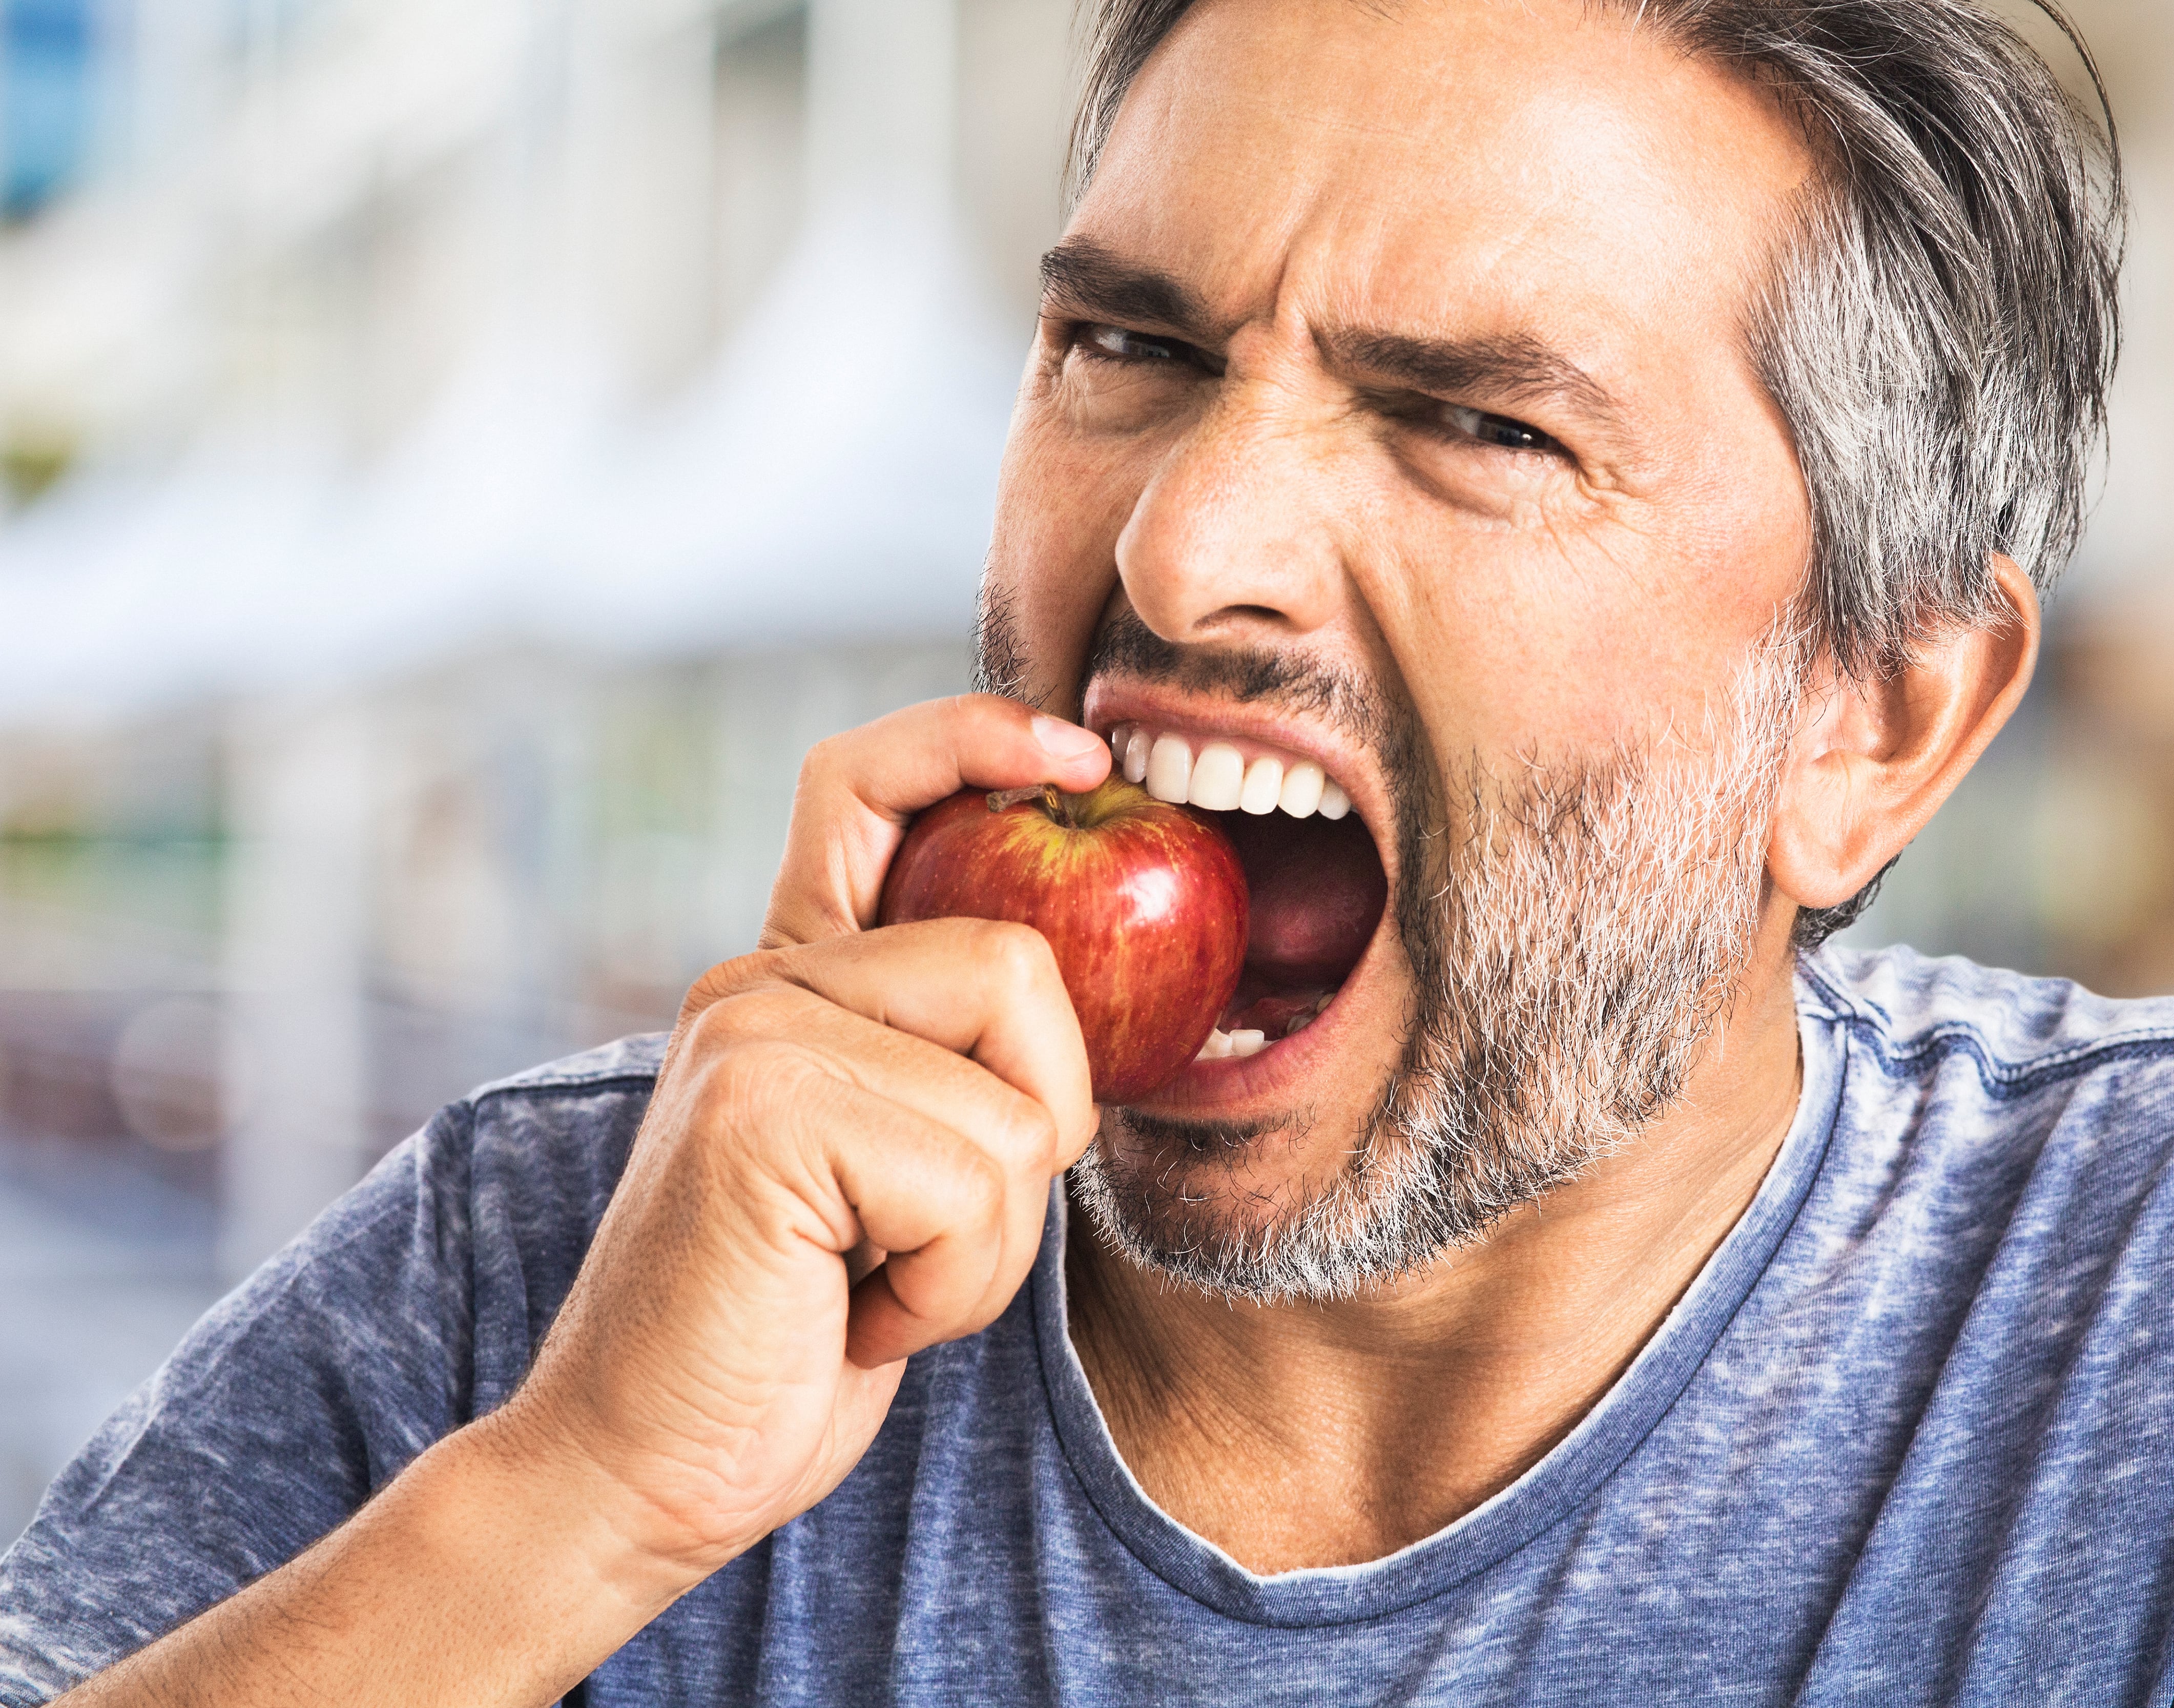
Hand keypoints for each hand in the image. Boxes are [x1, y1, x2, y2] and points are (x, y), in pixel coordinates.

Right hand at [490, 695, 1114, 1580]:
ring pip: (1018, 1098)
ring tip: (877, 1280)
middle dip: (1031, 1129)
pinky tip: (856, 1313)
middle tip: (922, 1233)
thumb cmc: (793, 1335)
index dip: (976, 740)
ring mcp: (753, 1037)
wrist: (644, 1471)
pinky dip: (954, 1285)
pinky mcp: (762, 1113)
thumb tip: (1082, 992)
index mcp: (787, 979)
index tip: (1082, 759)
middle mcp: (759, 985)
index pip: (867, 784)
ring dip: (989, 1237)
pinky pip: (976, 1182)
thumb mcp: (896, 1176)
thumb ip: (948, 1067)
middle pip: (1022, 964)